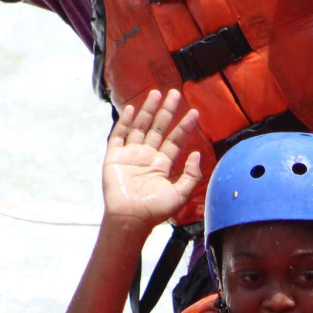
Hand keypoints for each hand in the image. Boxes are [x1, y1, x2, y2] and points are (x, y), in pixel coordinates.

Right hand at [102, 90, 201, 234]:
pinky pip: (118, 136)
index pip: (175, 140)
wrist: (131, 218)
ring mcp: (130, 155)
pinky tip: (131, 109)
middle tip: (175, 93)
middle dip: (166, 111)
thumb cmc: (154, 210)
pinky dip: (123, 122)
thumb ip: (191, 175)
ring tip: (156, 93)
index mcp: (161, 164)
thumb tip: (197, 154)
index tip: (194, 112)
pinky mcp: (114, 157)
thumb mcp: (180, 194)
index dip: (184, 126)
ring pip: (140, 127)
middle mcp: (146, 157)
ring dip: (148, 110)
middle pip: (158, 128)